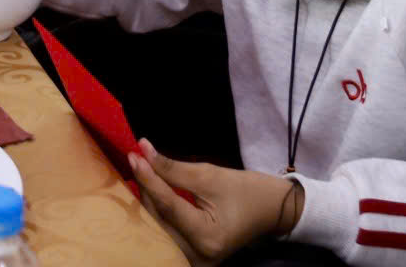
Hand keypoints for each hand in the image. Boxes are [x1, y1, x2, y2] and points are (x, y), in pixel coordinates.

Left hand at [133, 141, 298, 259]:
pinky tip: (152, 192)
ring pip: (159, 226)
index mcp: (207, 236)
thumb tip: (143, 150)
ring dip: (149, 199)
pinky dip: (158, 211)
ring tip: (142, 172)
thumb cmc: (246, 190)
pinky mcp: (193, 257)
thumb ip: (173, 168)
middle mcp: (198, 255)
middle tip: (136, 159)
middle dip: (146, 188)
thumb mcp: (210, 175)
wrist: (271, 210)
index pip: (168, 205)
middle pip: (159, 218)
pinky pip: (166, 232)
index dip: (148, 178)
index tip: (134, 154)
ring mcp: (195, 260)